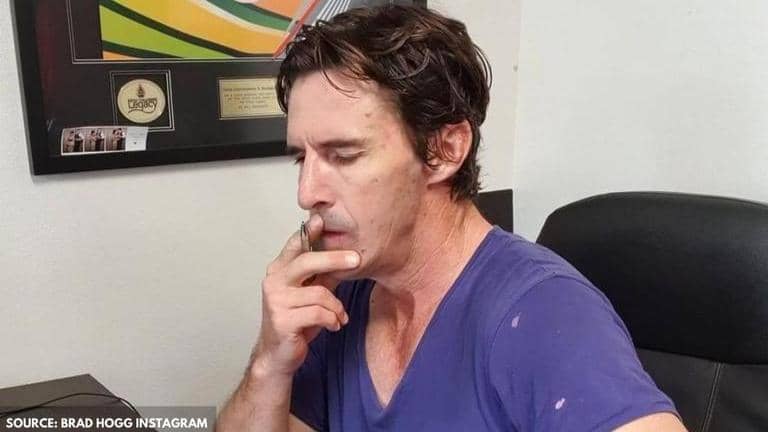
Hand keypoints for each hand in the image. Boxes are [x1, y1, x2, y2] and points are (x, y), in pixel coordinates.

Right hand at [250, 215, 360, 377]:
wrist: (279, 355)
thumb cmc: (296, 320)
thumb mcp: (311, 293)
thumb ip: (322, 274)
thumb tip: (345, 254)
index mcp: (279, 270)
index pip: (295, 246)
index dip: (308, 232)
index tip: (321, 220)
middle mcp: (274, 281)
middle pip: (307, 261)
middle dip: (335, 259)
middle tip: (357, 259)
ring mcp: (276, 300)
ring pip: (319, 293)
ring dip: (336, 307)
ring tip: (339, 316)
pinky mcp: (282, 320)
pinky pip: (319, 313)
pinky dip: (332, 320)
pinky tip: (333, 325)